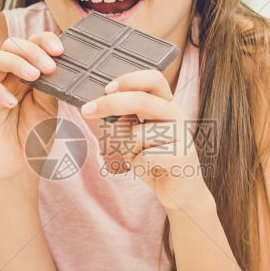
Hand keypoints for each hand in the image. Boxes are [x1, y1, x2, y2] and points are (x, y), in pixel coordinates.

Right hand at [0, 31, 63, 181]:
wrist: (21, 168)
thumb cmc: (35, 138)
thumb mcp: (49, 108)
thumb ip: (48, 84)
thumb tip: (55, 62)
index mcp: (26, 73)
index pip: (31, 45)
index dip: (44, 41)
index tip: (60, 50)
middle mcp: (7, 76)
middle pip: (11, 45)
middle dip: (31, 50)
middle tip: (48, 66)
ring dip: (16, 62)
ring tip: (34, 76)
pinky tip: (12, 103)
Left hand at [80, 69, 213, 212]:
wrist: (181, 192)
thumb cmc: (154, 160)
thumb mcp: (137, 134)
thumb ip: (126, 118)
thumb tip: (97, 106)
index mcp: (167, 104)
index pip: (153, 78)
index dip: (129, 79)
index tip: (106, 88)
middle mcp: (177, 114)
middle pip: (141, 100)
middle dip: (110, 104)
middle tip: (86, 110)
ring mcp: (182, 134)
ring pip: (137, 135)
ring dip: (129, 150)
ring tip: (143, 158)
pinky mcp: (183, 155)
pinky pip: (145, 156)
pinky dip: (140, 166)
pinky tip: (152, 169)